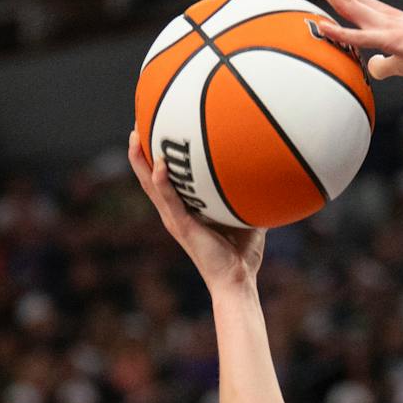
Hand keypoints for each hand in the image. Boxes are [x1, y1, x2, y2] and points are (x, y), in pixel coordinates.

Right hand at [130, 135, 264, 292]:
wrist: (237, 280)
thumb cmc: (242, 253)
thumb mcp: (246, 215)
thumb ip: (249, 194)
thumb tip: (267, 172)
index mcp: (184, 209)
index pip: (164, 178)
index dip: (155, 155)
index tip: (153, 128)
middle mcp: (174, 212)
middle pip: (148, 176)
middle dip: (140, 150)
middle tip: (136, 121)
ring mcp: (175, 219)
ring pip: (150, 185)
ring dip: (141, 160)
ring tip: (135, 136)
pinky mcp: (182, 227)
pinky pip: (170, 200)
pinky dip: (162, 182)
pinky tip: (159, 164)